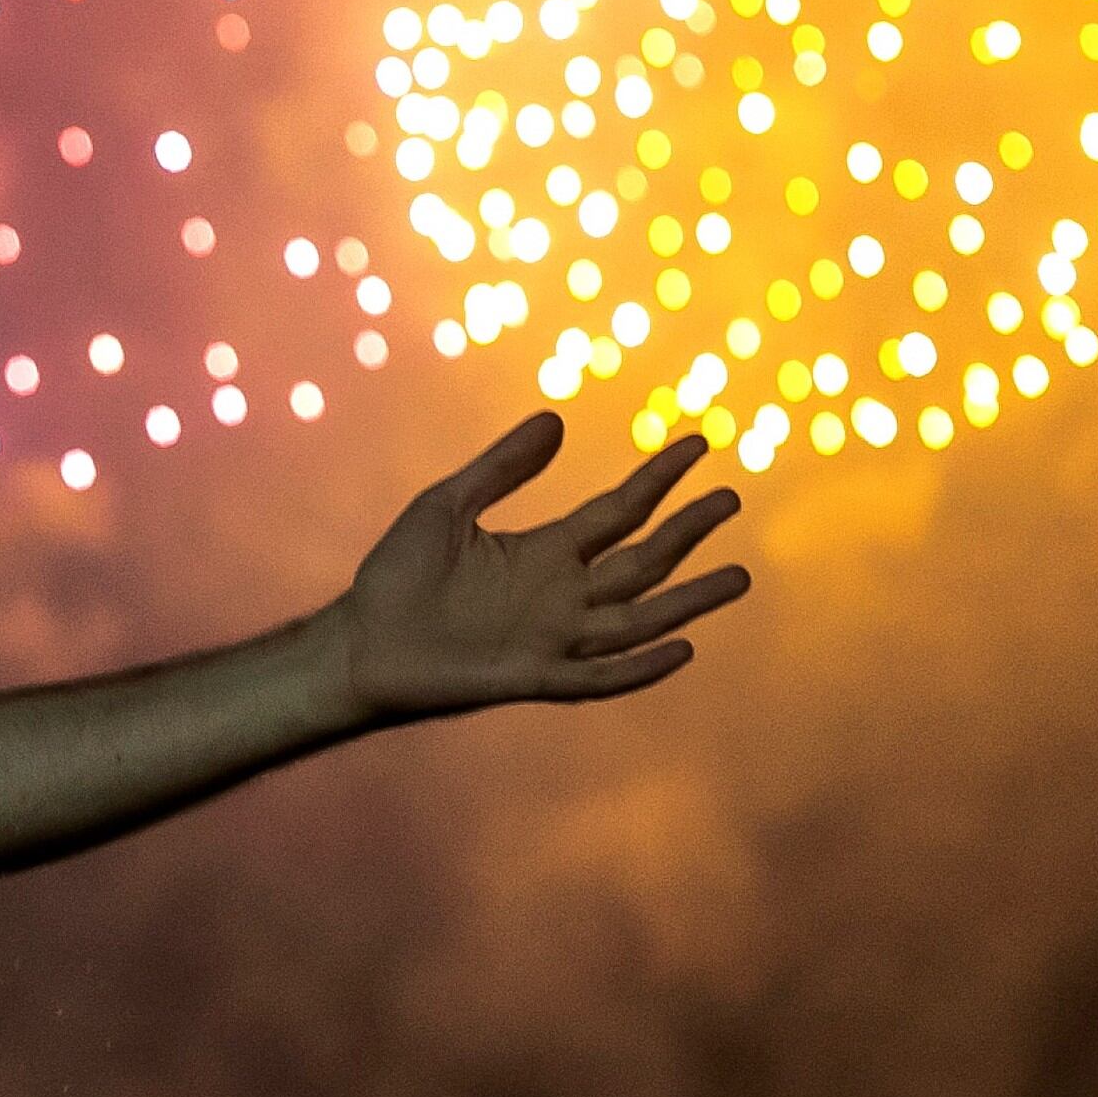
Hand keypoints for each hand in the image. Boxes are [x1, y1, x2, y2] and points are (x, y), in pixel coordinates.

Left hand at [334, 412, 750, 720]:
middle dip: (687, 532)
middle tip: (731, 498)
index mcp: (546, 552)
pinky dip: (639, 668)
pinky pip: (598, 677)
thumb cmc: (396, 576)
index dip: (659, 478)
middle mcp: (560, 595)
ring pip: (637, 619)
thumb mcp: (446, 506)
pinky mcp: (531, 677)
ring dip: (687, 601)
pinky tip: (681, 650)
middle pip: (642, 562)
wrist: (358, 642)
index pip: (620, 512)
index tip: (697, 442)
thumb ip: (501, 468)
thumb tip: (557, 419)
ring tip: (739, 577)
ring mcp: (551, 638)